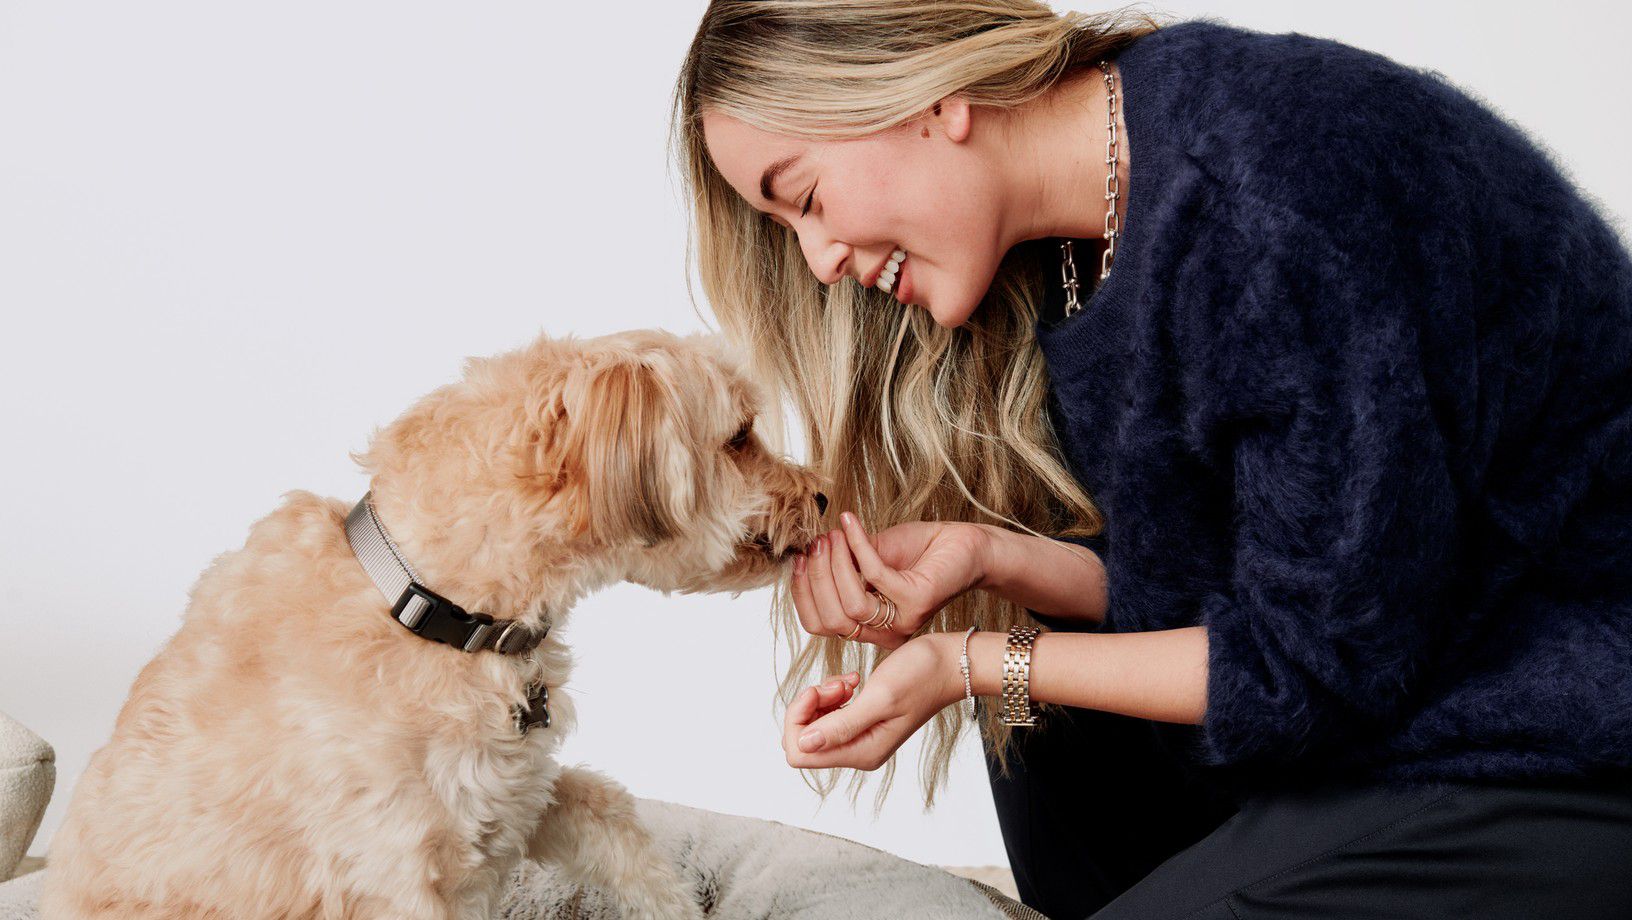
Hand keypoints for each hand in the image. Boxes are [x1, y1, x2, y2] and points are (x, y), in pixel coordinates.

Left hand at [782, 634, 959, 770]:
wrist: (949, 664)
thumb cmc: (922, 677)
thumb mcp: (880, 698)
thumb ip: (841, 725)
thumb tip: (804, 744)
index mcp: (861, 752)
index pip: (800, 753)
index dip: (798, 720)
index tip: (819, 691)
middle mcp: (858, 751)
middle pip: (803, 739)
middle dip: (810, 706)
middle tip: (838, 684)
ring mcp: (860, 737)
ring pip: (814, 723)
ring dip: (823, 697)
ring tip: (850, 681)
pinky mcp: (862, 721)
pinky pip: (829, 713)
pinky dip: (832, 694)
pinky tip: (853, 681)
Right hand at [792, 513, 987, 648]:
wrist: (962, 544)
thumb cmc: (916, 551)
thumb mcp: (866, 557)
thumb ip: (837, 563)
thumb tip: (802, 552)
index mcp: (868, 628)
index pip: (819, 624)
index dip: (802, 592)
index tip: (796, 559)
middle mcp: (885, 633)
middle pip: (831, 619)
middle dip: (816, 577)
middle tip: (815, 542)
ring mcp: (902, 621)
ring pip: (850, 605)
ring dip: (835, 564)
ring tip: (833, 535)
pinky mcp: (916, 602)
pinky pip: (874, 575)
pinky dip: (857, 545)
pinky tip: (850, 524)